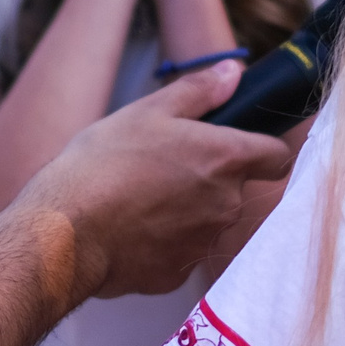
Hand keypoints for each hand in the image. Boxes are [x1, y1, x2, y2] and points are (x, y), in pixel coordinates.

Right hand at [13, 60, 297, 300]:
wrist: (67, 231)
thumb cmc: (104, 164)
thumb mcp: (147, 111)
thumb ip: (199, 92)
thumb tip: (233, 72)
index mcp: (225, 159)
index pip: (277, 157)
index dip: (262, 149)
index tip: (238, 145)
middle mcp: (225, 205)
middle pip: (235, 189)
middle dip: (209, 179)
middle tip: (163, 165)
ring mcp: (203, 243)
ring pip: (207, 221)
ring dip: (186, 210)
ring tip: (138, 197)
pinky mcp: (178, 273)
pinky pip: (179, 251)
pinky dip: (162, 241)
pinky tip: (129, 227)